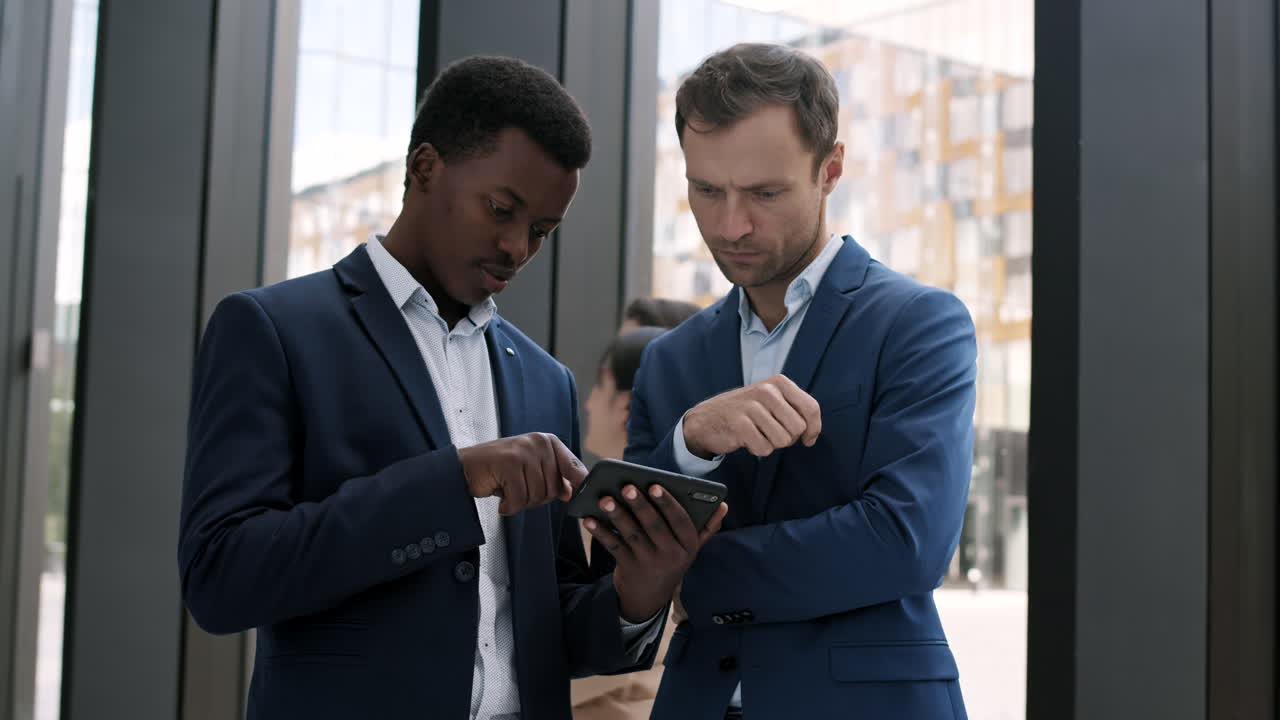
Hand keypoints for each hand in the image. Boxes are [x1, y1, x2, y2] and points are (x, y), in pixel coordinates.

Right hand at [458, 433, 586, 515]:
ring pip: (537, 496)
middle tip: (518, 491)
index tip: (580, 498)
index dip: (579, 485)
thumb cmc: (499, 470)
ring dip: (521, 503)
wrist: (464, 467)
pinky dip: (509, 506)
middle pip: (554, 489)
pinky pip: (520, 499)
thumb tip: (572, 492)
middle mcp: (539, 442)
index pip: (573, 466)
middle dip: (536, 499)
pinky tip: (501, 500)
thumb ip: (552, 477)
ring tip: (508, 491)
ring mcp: (524, 451)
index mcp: (548, 442)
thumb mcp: (530, 469)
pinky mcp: (509, 463)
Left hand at [583, 483, 728, 621]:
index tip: (655, 485)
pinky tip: (589, 518)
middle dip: (639, 505)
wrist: (650, 597)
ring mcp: (648, 563)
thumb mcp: (692, 548)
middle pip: (654, 526)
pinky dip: (600, 532)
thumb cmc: (672, 560)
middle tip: (626, 486)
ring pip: (632, 535)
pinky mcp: (628, 568)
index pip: (680, 521)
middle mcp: (671, 555)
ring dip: (617, 516)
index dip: (667, 503)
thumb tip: (724, 505)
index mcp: (688, 546)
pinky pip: (613, 547)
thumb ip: (706, 527)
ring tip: (605, 499)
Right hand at [683, 374, 821, 458]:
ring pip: (783, 440)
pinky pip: (764, 448)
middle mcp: (767, 390)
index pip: (811, 408)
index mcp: (779, 383)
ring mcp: (752, 406)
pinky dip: (757, 449)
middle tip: (771, 432)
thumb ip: (795, 411)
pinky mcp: (740, 424)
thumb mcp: (772, 401)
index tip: (807, 438)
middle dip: (788, 437)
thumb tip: (812, 435)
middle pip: (798, 428)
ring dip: (771, 443)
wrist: (707, 419)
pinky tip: (746, 439)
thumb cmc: (745, 412)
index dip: (814, 428)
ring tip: (757, 433)